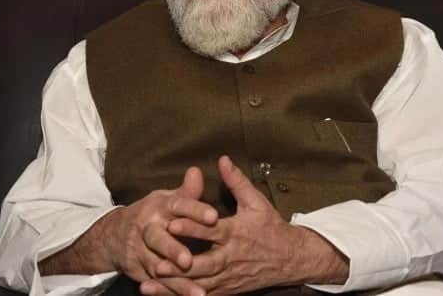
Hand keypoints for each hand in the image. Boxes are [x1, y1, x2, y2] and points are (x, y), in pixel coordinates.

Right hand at [39, 166, 217, 289]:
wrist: (115, 234)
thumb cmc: (155, 214)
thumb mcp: (168, 199)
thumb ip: (187, 191)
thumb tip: (197, 171)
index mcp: (158, 206)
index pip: (177, 206)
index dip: (195, 210)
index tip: (214, 216)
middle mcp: (146, 227)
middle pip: (158, 238)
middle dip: (173, 249)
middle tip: (189, 260)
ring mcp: (140, 250)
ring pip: (157, 265)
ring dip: (176, 280)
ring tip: (197, 291)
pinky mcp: (139, 270)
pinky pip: (157, 283)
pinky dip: (171, 292)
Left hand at [140, 156, 347, 294]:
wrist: (292, 259)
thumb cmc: (271, 227)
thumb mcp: (256, 201)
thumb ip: (236, 181)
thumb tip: (222, 159)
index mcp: (236, 233)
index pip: (212, 230)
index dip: (192, 227)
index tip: (171, 222)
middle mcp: (231, 257)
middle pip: (203, 264)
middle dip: (179, 265)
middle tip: (156, 261)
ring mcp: (229, 277)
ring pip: (199, 284)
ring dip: (175, 285)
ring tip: (150, 282)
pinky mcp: (228, 290)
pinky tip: (163, 295)